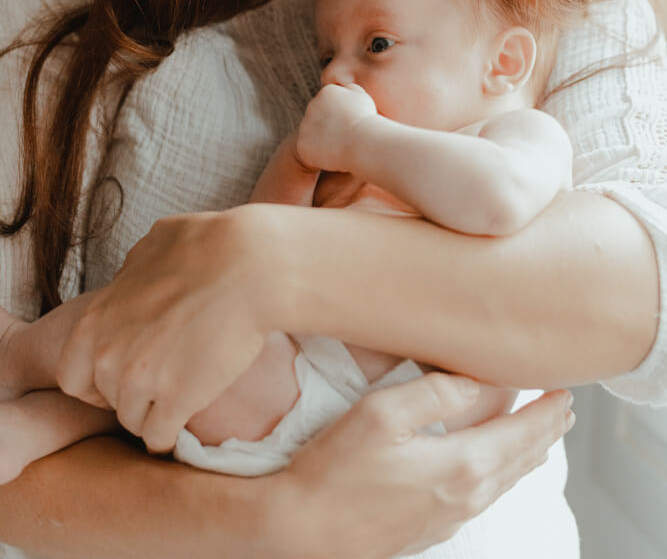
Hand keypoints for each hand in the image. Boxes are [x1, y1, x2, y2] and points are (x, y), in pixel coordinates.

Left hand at [57, 207, 275, 452]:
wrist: (253, 266)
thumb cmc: (209, 247)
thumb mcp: (153, 246)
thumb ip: (131, 272)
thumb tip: (130, 279)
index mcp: (96, 319)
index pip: (72, 375)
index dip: (97, 380)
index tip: (125, 375)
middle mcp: (110, 353)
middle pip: (108, 398)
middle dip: (130, 394)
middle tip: (158, 384)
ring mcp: (142, 380)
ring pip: (134, 420)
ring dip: (153, 413)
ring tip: (178, 398)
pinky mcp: (177, 400)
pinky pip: (159, 438)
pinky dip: (169, 436)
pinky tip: (184, 424)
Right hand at [271, 374, 574, 558]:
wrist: (301, 531)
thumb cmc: (335, 472)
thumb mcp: (381, 414)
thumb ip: (434, 393)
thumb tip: (476, 382)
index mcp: (461, 466)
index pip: (521, 434)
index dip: (546, 412)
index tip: (564, 392)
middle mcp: (464, 497)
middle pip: (520, 461)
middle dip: (544, 433)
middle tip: (561, 410)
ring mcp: (447, 517)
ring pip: (502, 482)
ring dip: (525, 456)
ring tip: (537, 437)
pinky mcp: (429, 528)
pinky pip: (481, 496)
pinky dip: (499, 475)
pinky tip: (491, 468)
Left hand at [296, 83, 376, 171]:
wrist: (362, 142)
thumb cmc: (367, 122)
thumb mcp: (363, 98)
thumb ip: (351, 91)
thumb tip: (344, 89)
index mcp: (327, 92)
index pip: (329, 103)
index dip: (341, 116)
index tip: (351, 124)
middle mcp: (312, 105)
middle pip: (318, 117)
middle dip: (329, 126)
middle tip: (345, 136)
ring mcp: (304, 124)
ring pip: (312, 133)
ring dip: (323, 140)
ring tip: (340, 146)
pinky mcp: (301, 143)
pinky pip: (308, 150)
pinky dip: (317, 155)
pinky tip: (332, 156)